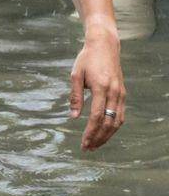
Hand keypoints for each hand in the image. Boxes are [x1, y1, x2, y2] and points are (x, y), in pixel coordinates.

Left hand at [70, 34, 124, 150]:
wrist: (104, 46)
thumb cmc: (86, 59)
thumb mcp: (75, 75)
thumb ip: (75, 97)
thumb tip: (73, 117)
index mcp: (101, 88)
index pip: (96, 117)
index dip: (90, 132)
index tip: (83, 143)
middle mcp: (114, 93)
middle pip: (108, 123)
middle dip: (98, 138)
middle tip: (87, 148)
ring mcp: (121, 94)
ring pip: (117, 121)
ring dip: (107, 135)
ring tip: (95, 144)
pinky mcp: (123, 93)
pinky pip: (120, 114)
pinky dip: (113, 126)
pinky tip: (104, 132)